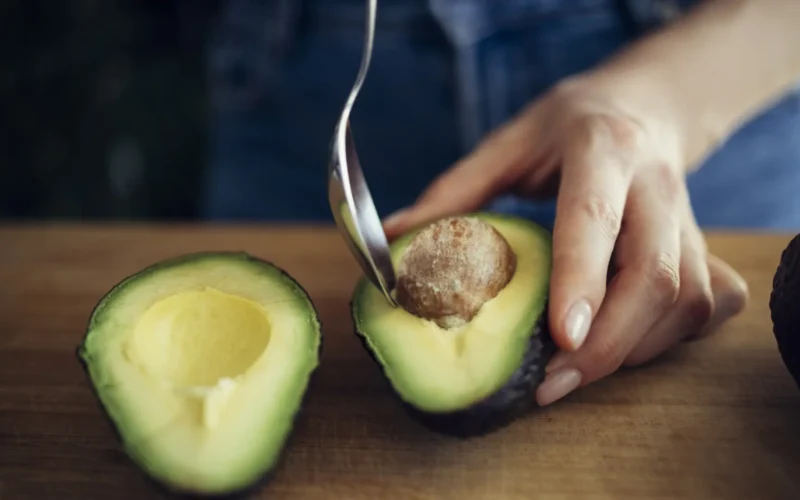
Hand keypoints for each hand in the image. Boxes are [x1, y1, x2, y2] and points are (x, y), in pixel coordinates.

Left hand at [382, 74, 748, 405]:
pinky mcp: (704, 245)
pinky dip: (669, 338)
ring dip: (633, 349)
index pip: (594, 219)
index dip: (582, 280)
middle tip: (553, 384)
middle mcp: (654, 185)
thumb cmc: (568, 125)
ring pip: (686, 299)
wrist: (646, 105)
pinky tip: (628, 343)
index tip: (562, 338)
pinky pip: (708, 305)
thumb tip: (393, 238)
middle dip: (608, 343)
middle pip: (656, 276)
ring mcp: (688, 217)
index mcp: (600, 150)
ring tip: (575, 372)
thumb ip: (454, 192)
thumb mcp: (508, 143)